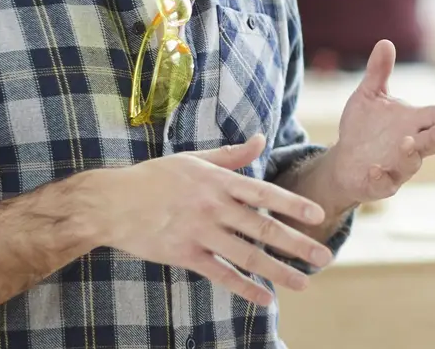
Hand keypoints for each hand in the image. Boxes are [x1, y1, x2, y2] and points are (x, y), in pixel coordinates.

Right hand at [95, 134, 332, 305]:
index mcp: (218, 181)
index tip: (318, 216)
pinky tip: (264, 297)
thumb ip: (231, 155)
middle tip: (324, 256)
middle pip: (262, 227)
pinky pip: (220, 274)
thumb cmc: (154, 178)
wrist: (110, 203)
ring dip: (277, 270)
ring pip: (246, 254)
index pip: (264, 193)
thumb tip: (261, 138)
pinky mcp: (185, 254)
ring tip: (303, 282)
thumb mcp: (194, 159)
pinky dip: (244, 286)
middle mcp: (213, 206)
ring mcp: (199, 232)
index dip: (293, 204)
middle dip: (296, 243)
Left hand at [326, 40, 434, 202]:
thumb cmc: (364, 127)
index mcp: (413, 122)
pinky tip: (373, 168)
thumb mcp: (369, 96)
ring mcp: (398, 166)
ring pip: (412, 163)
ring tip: (406, 142)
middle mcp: (411, 145)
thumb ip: (378, 72)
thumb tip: (385, 42)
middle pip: (431, 142)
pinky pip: (385, 182)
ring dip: (411, 154)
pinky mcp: (382, 183)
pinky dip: (381, 176)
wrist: (344, 159)